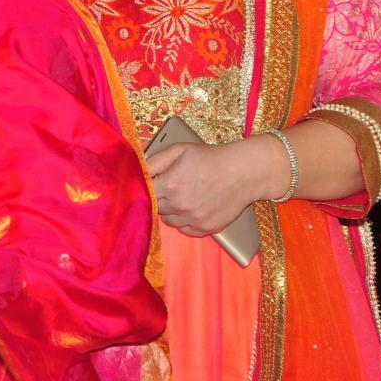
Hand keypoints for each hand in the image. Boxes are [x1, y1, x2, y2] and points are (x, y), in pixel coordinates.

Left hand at [149, 138, 279, 235]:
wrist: (244, 172)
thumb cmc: (210, 158)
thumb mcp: (179, 150)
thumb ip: (154, 161)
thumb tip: (136, 171)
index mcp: (170, 185)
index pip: (143, 194)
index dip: (144, 188)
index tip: (149, 185)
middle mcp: (180, 205)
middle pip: (154, 208)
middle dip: (158, 198)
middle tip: (170, 187)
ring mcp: (194, 219)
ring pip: (168, 220)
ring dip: (170, 210)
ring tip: (183, 196)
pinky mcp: (206, 229)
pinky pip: (184, 230)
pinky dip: (184, 221)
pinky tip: (192, 207)